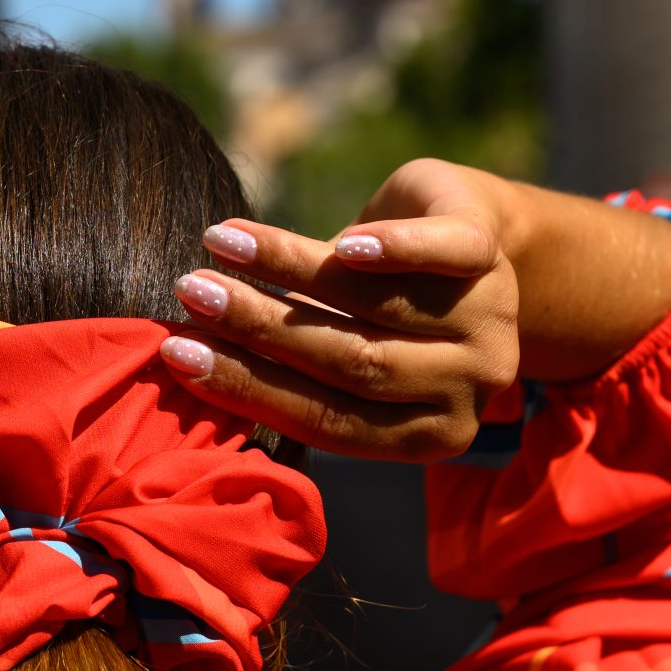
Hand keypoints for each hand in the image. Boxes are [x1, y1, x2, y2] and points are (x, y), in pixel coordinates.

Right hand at [158, 160, 521, 460]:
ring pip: (376, 301)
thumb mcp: (356, 358)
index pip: (329, 419)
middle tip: (190, 295)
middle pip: (350, 362)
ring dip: (288, 271)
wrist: (472, 236)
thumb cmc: (390, 313)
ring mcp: (488, 320)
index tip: (179, 355)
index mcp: (431, 433)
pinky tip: (342, 243)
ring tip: (219, 246)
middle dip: (259, 328)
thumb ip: (302, 379)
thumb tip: (190, 369)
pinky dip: (391, 250)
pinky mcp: (491, 255)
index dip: (250, 387)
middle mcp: (467, 385)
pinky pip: (445, 254)